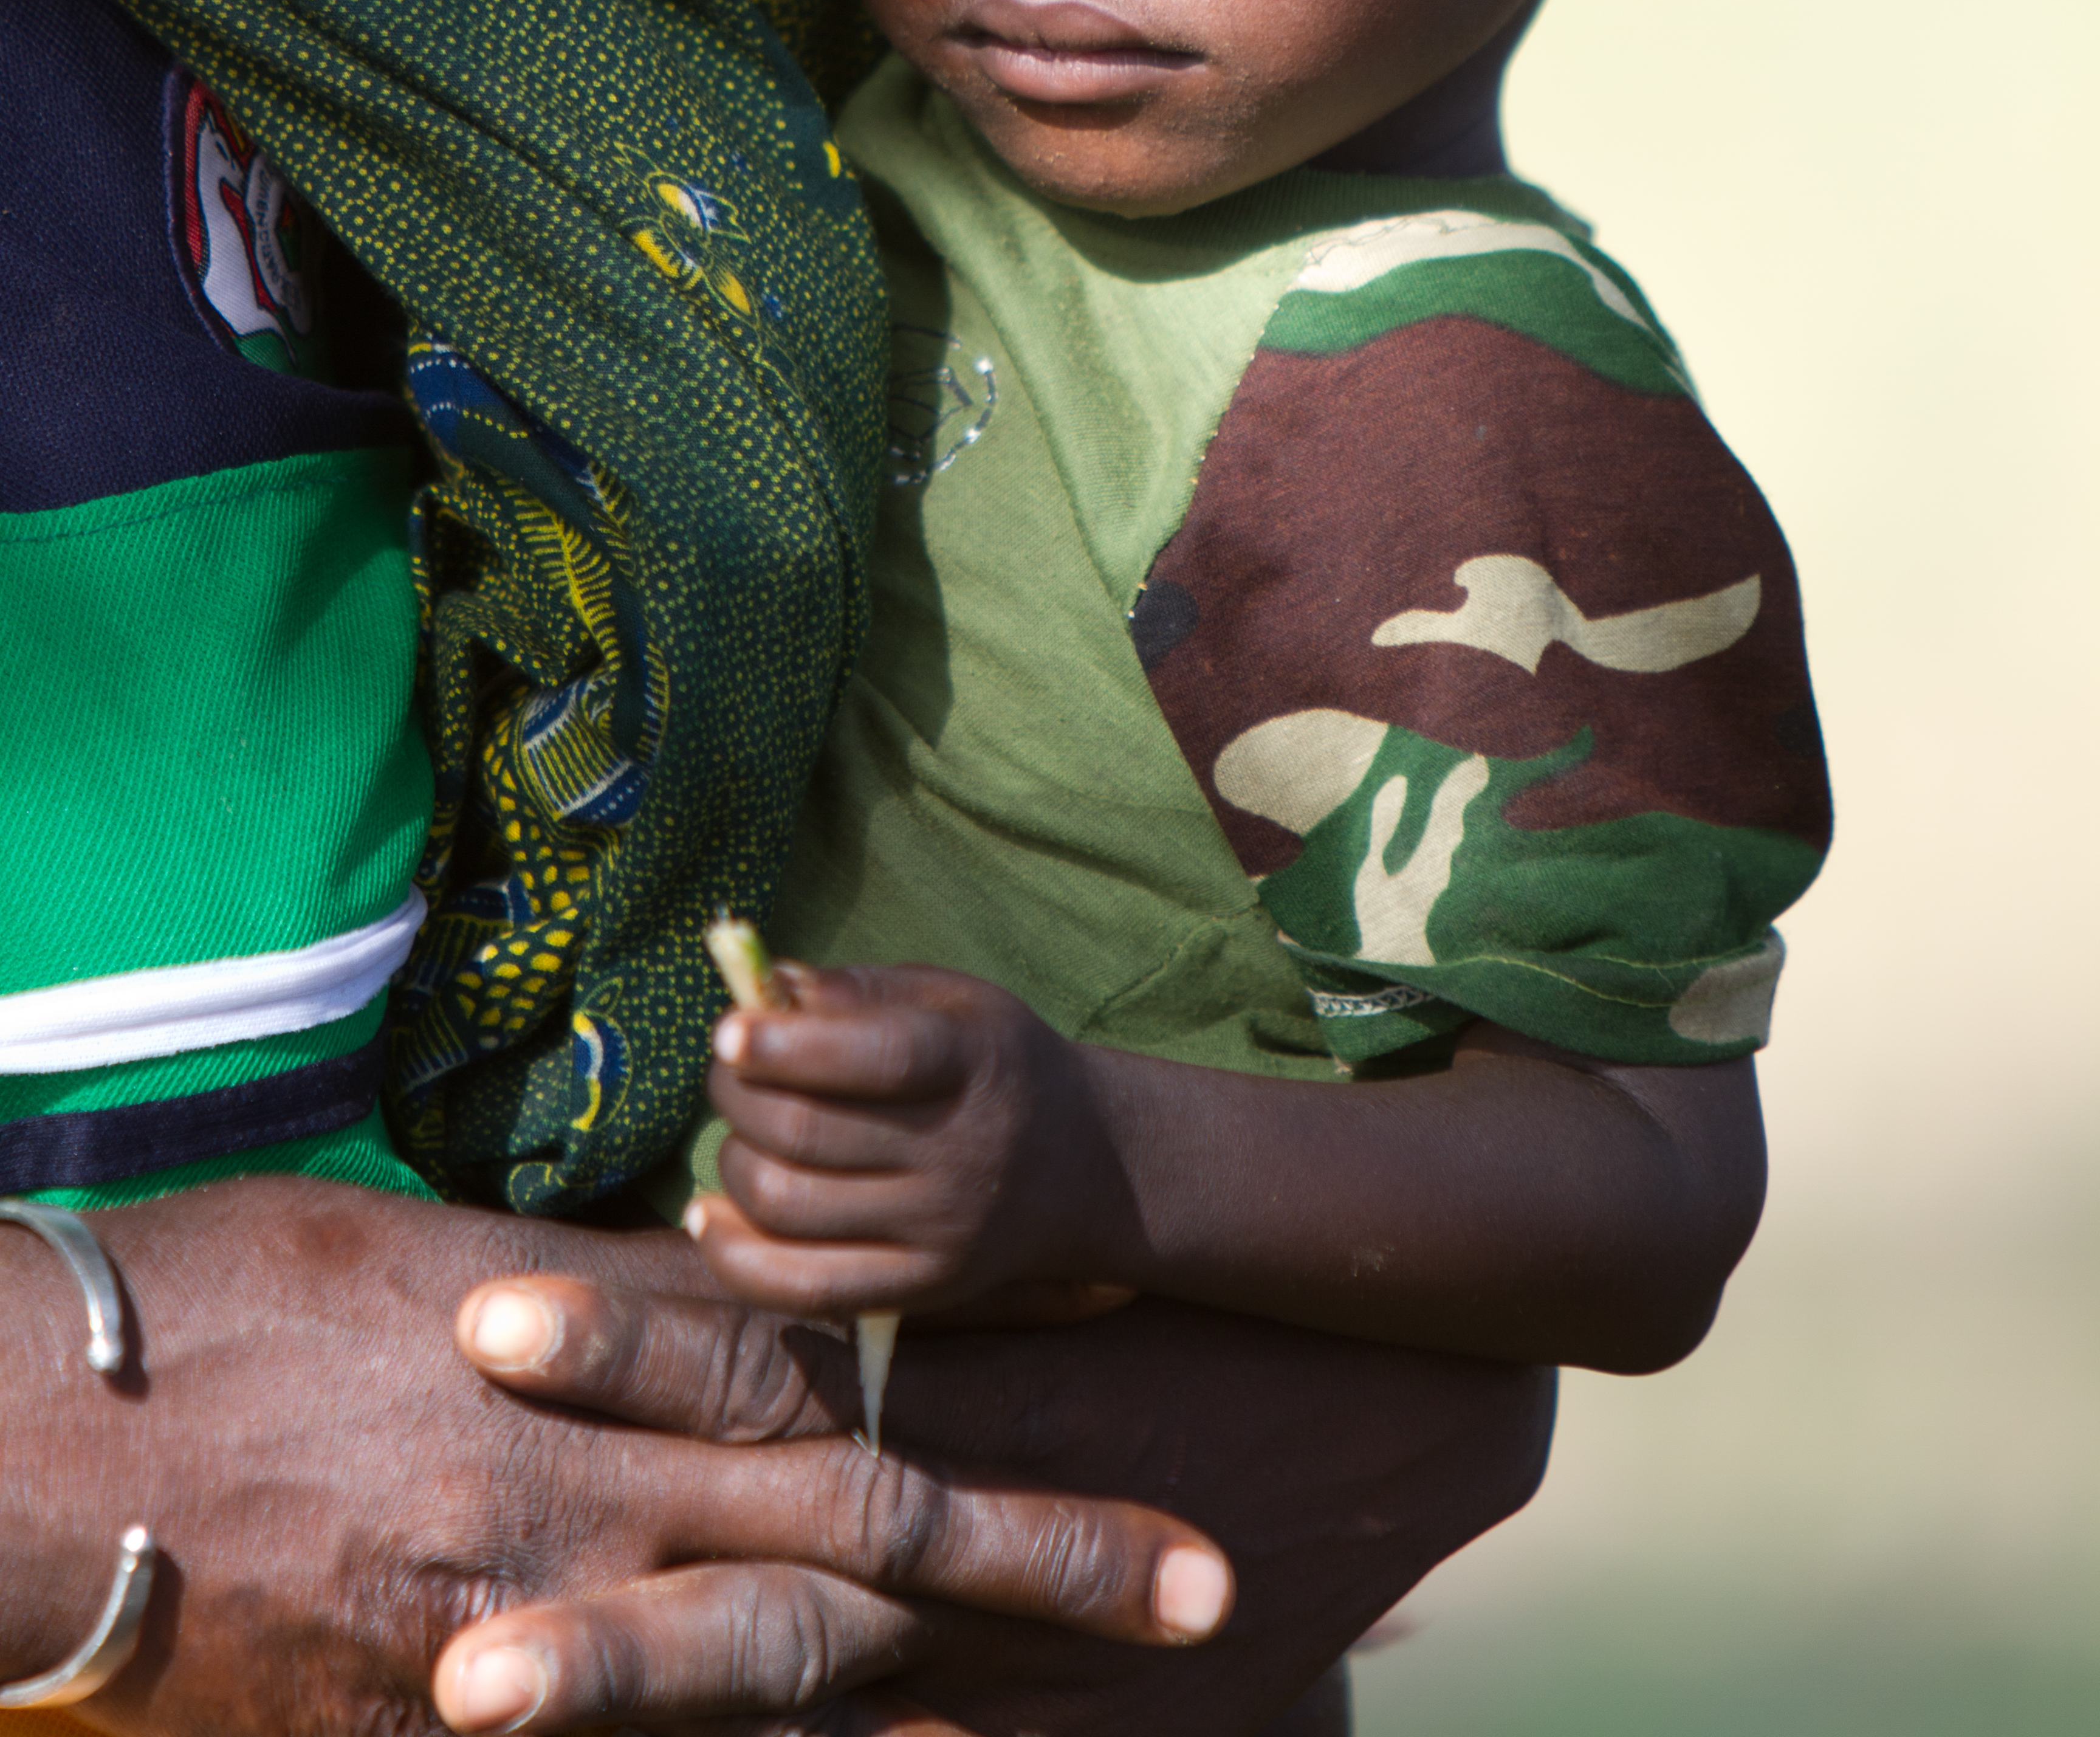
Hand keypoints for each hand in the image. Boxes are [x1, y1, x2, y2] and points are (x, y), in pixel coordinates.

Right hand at [0, 1179, 1227, 1736]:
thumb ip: (573, 1277)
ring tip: (1073, 1732)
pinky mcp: (438, 1734)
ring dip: (938, 1712)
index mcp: (572, 1353)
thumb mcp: (413, 1244)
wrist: (41, 1449)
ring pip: (771, 1679)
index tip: (1111, 1334)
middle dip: (1036, 1556)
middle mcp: (579, 1496)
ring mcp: (518, 1636)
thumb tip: (708, 1261)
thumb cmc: (219, 1302)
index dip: (970, 1344)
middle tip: (1203, 1585)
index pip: (816, 1345)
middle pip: (851, 1524)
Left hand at [442, 1269, 1555, 1734]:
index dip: (627, 1349)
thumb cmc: (1173, 1312)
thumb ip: (884, 1282)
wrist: (1377, 1410)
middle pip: (755, 1596)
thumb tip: (715, 1216)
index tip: (487, 1323)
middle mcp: (943, 1535)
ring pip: (807, 1704)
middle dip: (612, 1643)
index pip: (751, 1366)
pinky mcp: (1037, 1735)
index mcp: (934, 1393)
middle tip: (468, 1675)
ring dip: (668, 1725)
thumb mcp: (1028, 1278)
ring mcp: (989, 1665)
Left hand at [696, 963, 1125, 1321]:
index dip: (790, 1046)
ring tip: (743, 1134)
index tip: (728, 1034)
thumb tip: (769, 983)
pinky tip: (707, 1216)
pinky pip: (801, 1288)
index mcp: (972, 1061)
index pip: (878, 1058)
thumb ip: (861, 989)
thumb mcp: (951, 998)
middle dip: (738, 1097)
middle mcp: (960, 1153)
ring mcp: (938, 1232)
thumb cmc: (991, 1061)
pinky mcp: (917, 1289)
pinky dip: (734, 1254)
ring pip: (789, 1207)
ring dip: (733, 1163)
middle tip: (727, 1073)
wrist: (1078, 1163)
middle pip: (810, 1134)